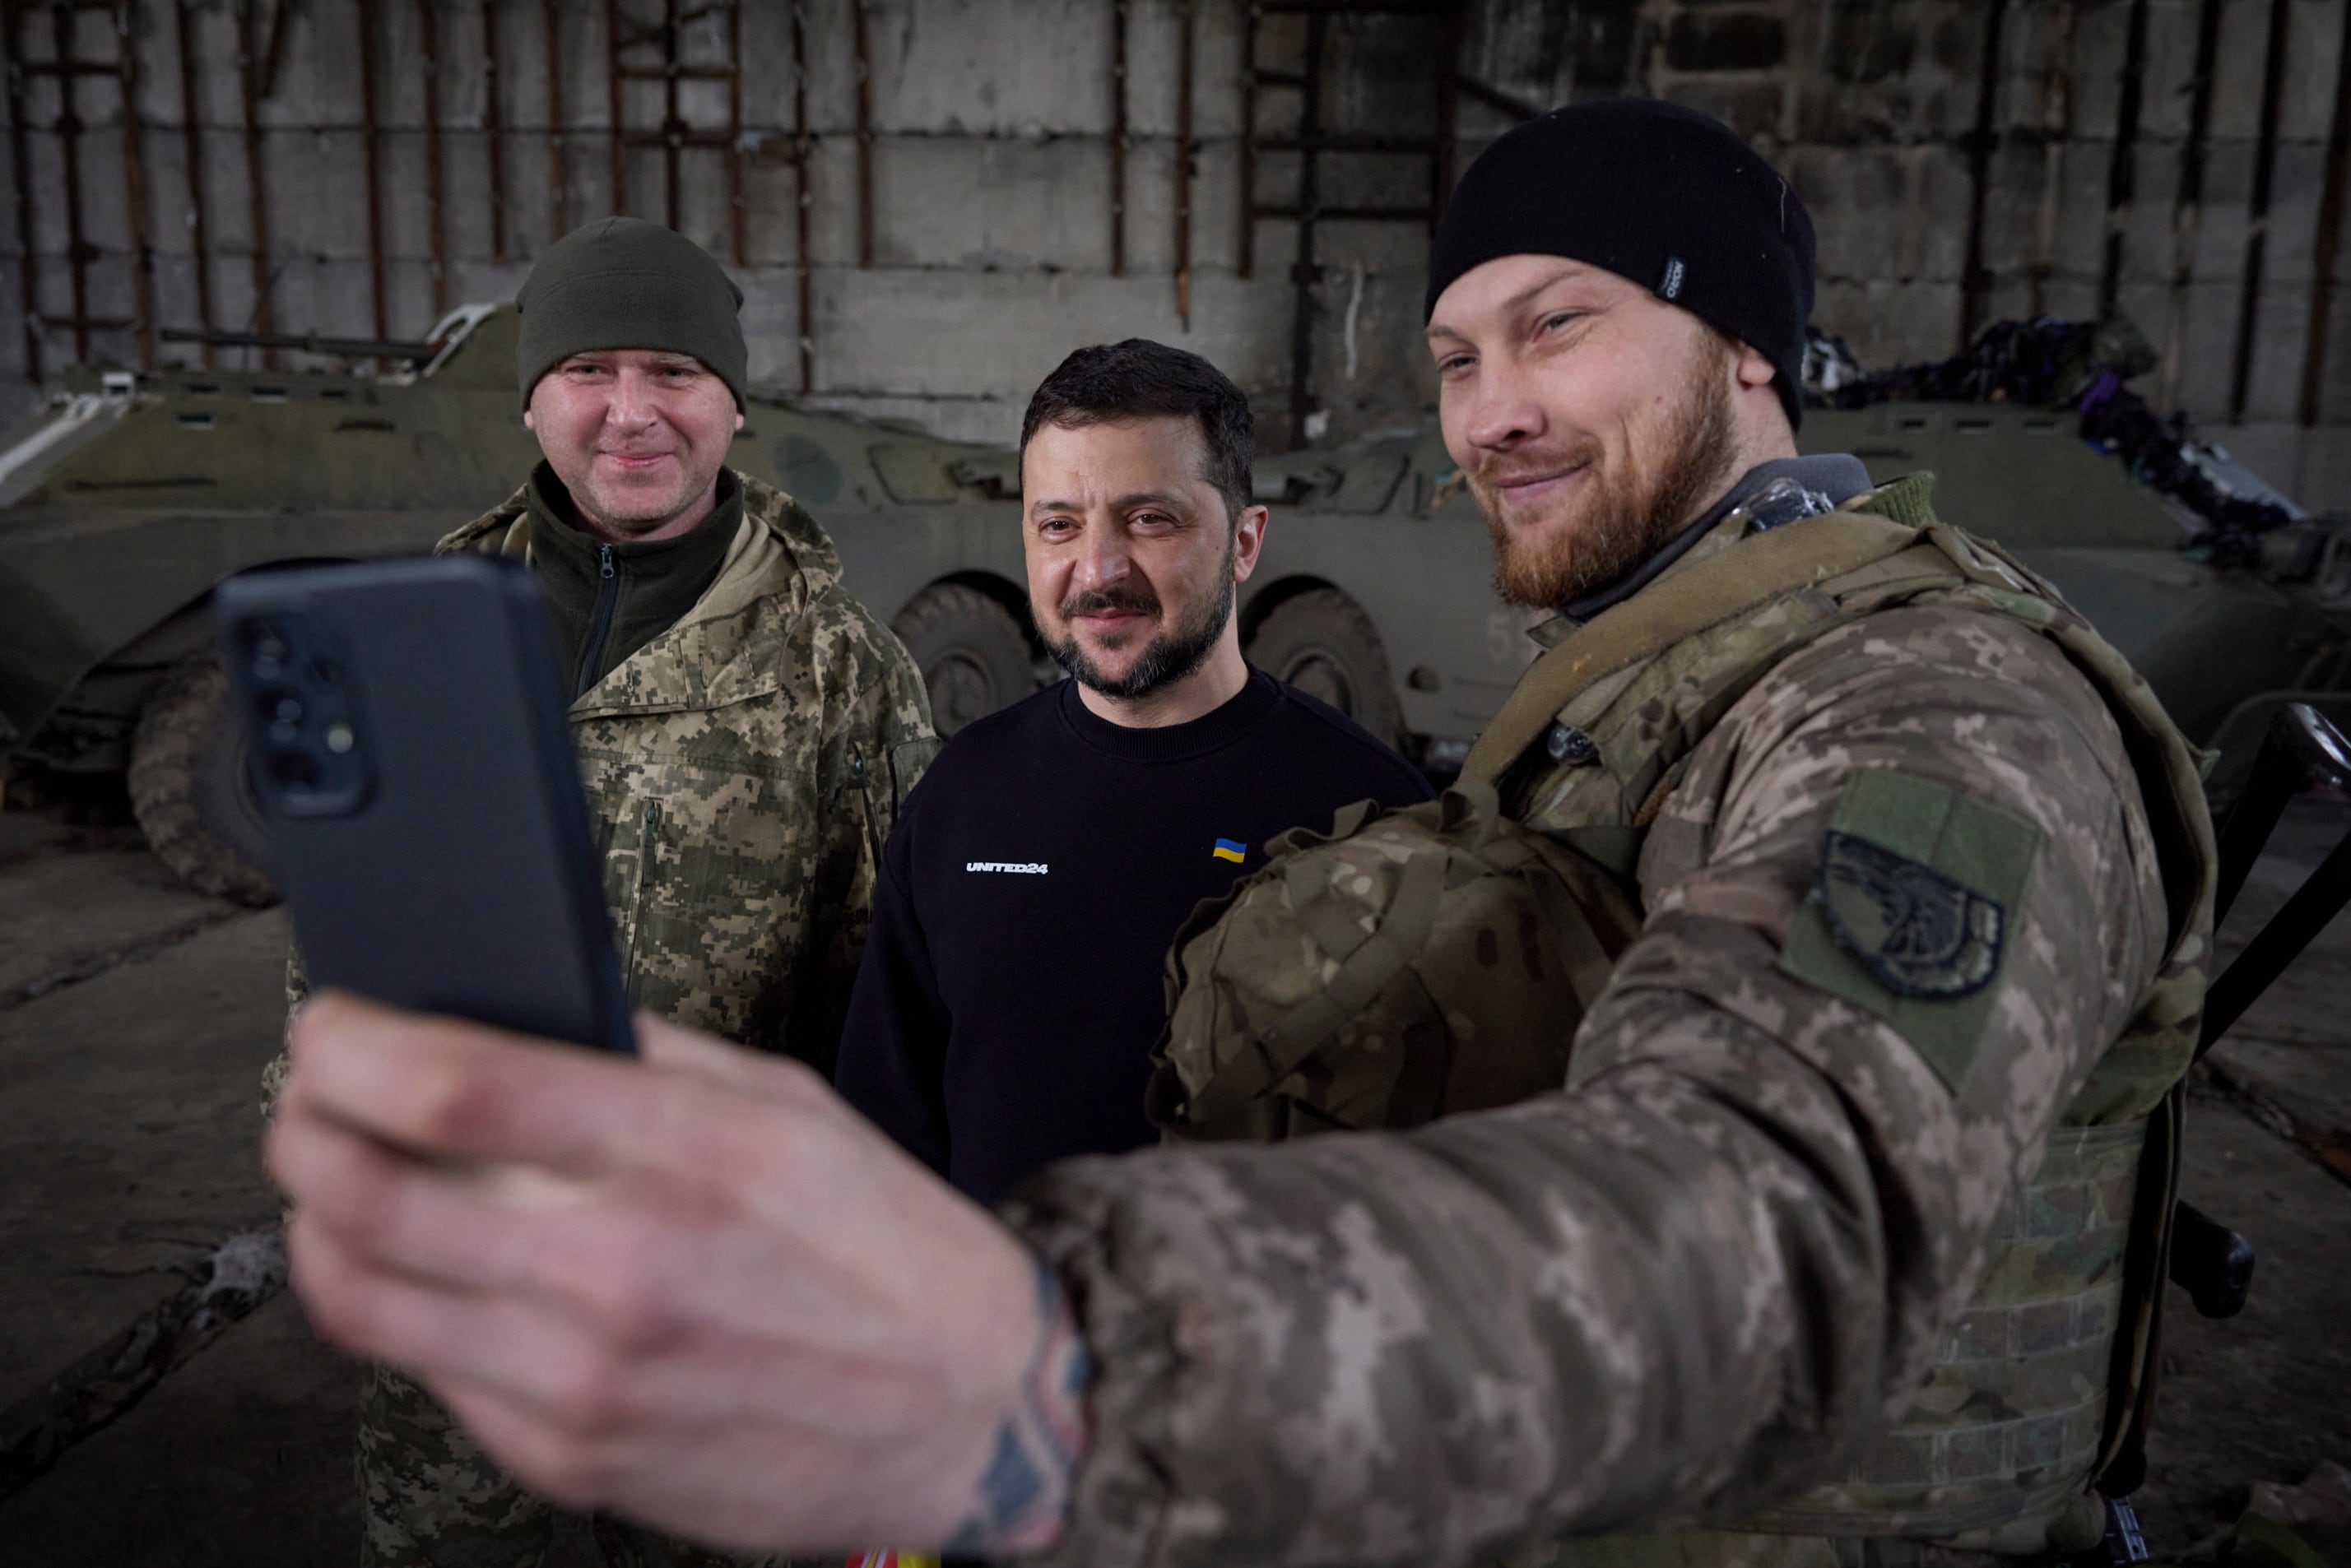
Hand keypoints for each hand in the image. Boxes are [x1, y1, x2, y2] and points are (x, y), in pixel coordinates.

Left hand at [267, 992, 1088, 1554]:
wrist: (970, 1407)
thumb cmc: (884, 1247)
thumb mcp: (786, 1106)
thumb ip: (645, 1060)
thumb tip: (511, 1023)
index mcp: (687, 1153)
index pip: (454, 1088)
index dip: (349, 1045)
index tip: (329, 1026)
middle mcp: (621, 1270)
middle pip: (366, 1192)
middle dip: (299, 1128)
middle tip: (307, 1102)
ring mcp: (584, 1378)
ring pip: (359, 1295)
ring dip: (318, 1222)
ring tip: (339, 1188)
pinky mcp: (569, 1459)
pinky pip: (425, 1374)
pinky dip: (406, 1310)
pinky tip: (443, 1277)